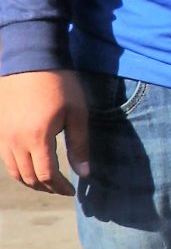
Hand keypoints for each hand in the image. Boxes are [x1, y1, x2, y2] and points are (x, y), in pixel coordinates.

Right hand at [0, 68, 89, 193]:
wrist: (30, 57)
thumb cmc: (59, 83)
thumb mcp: (77, 113)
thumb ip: (79, 146)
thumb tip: (84, 173)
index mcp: (37, 138)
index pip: (47, 175)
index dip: (59, 187)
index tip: (71, 191)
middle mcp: (15, 141)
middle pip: (28, 177)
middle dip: (46, 187)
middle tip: (61, 188)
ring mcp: (3, 135)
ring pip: (13, 170)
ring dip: (31, 180)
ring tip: (47, 181)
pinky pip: (5, 157)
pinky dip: (18, 168)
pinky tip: (32, 164)